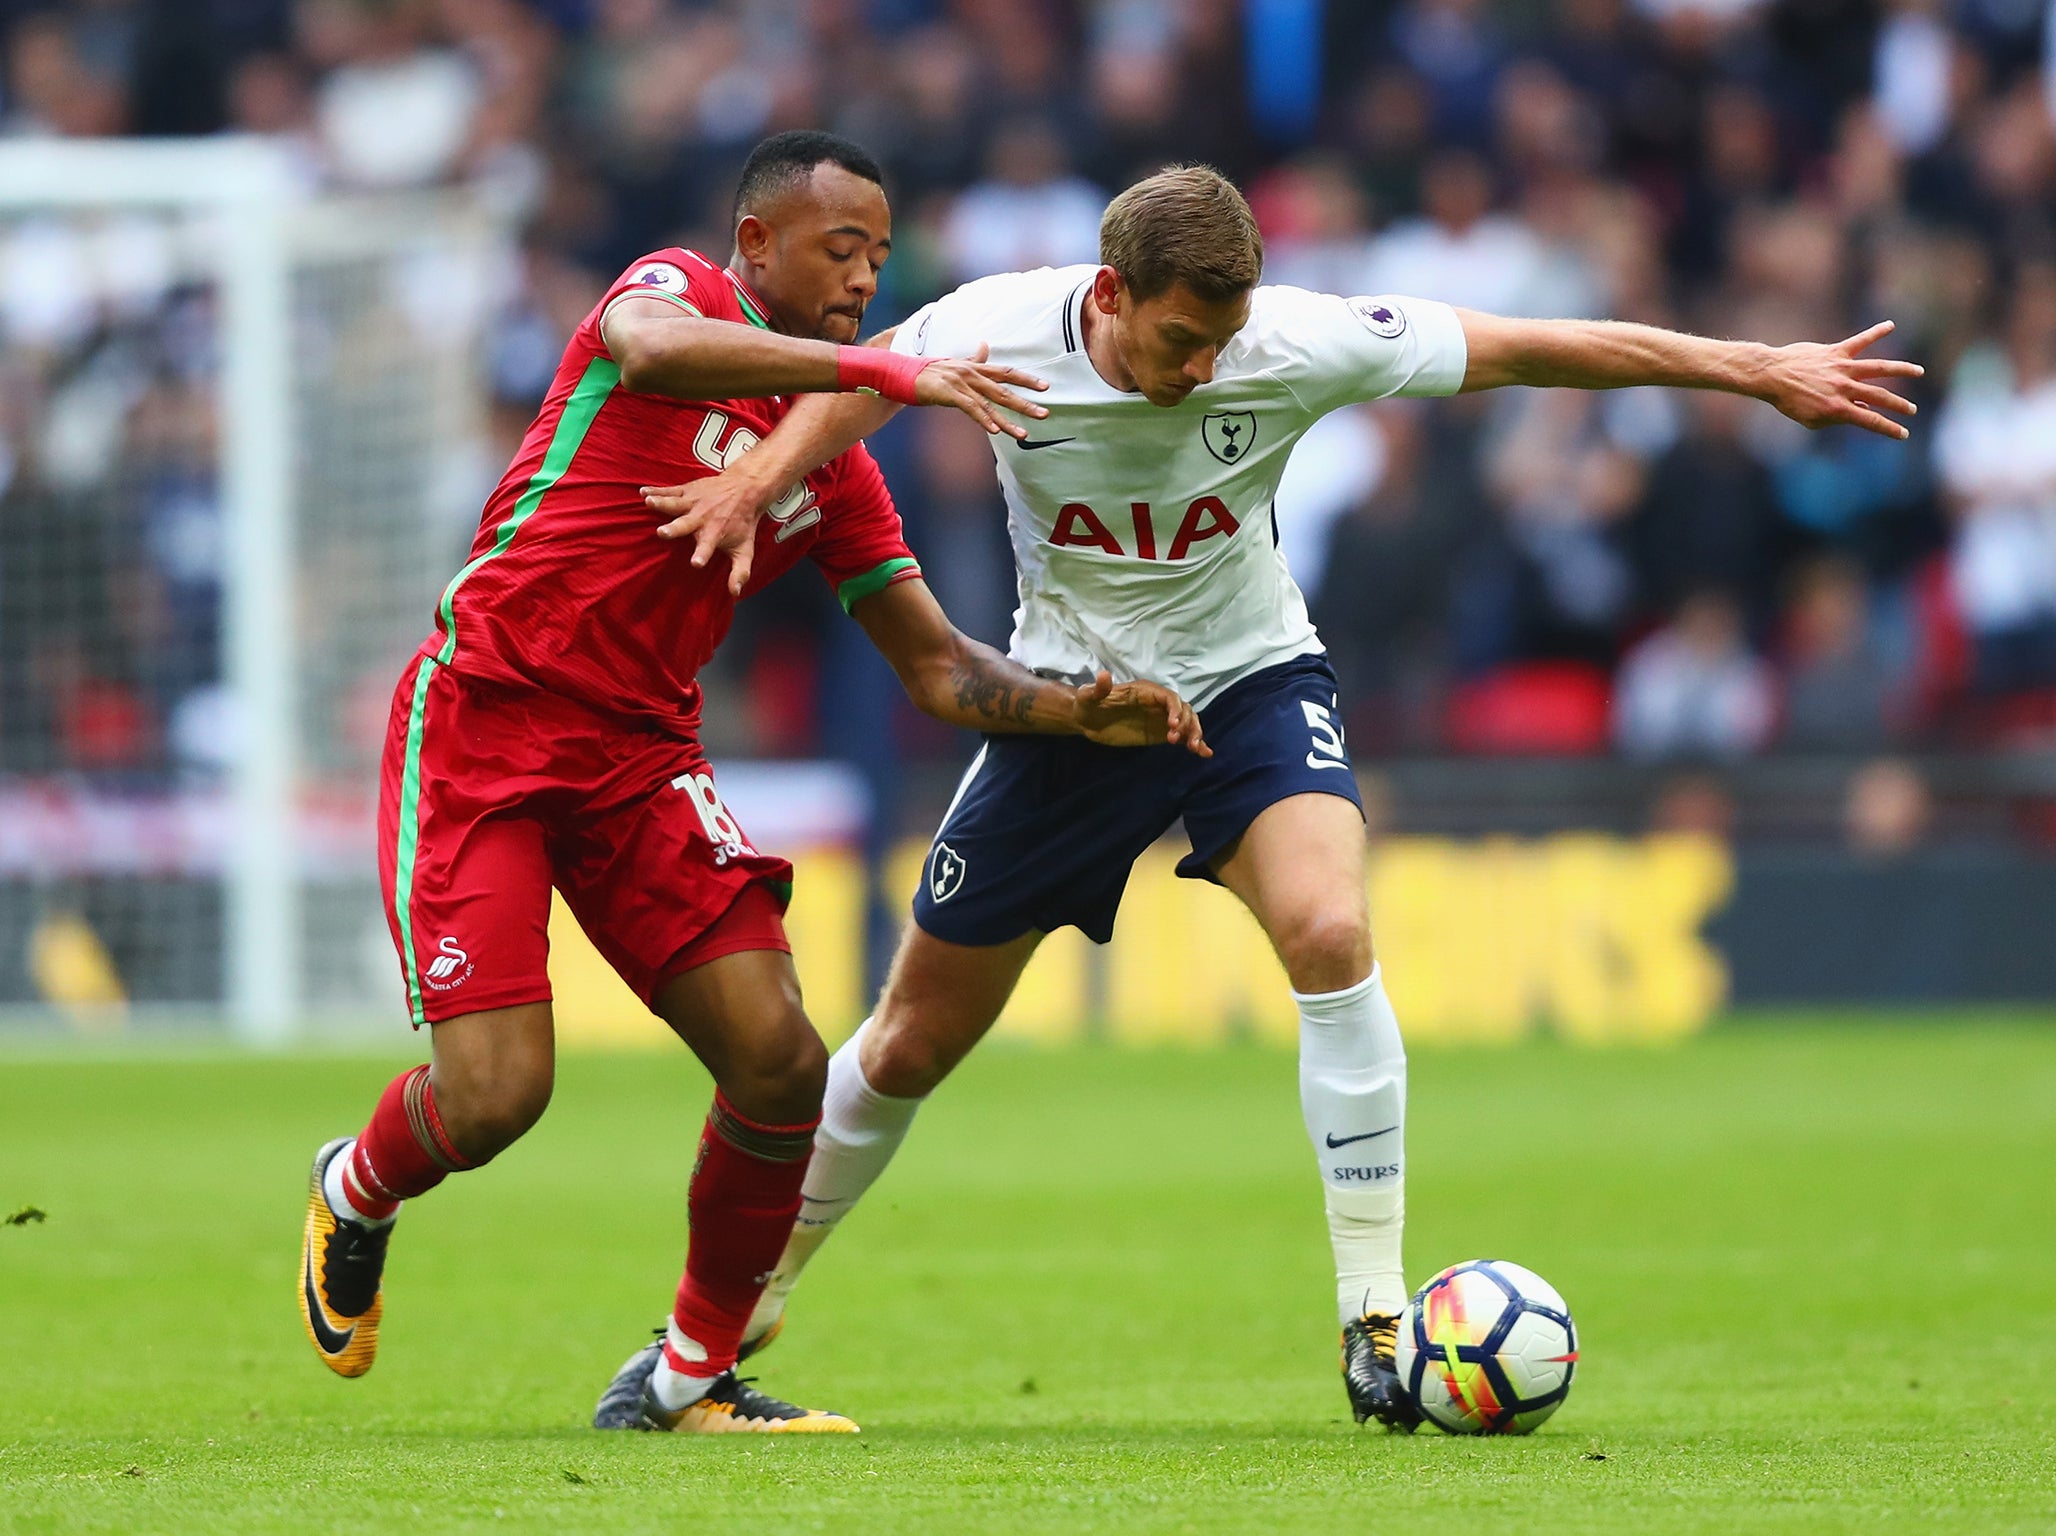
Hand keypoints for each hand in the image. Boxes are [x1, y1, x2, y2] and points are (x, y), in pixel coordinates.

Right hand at [646, 473, 773, 595]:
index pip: (708, 546)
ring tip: (648, 502)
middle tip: (662, 533)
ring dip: (661, 502)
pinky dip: (655, 490)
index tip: (696, 563)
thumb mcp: (745, 549)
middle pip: (686, 524)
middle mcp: (703, 517)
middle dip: (674, 528)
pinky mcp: (687, 490)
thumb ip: (740, 572)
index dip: (702, 554)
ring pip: (674, 503)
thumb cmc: (743, 522)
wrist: (745, 489)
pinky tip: (642, 492)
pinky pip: (669, 490)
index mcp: (715, 533)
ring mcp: (694, 502)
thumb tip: (735, 593)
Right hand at [914, 344, 1049, 437]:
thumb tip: (985, 346)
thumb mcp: (955, 363)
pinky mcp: (949, 394)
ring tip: (1023, 434)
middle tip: (1044, 413)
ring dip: (1008, 421)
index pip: (1006, 372)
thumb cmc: (930, 371)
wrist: (903, 373)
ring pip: (990, 404)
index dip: (1026, 379)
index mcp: (975, 368)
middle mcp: (972, 374)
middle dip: (1025, 403)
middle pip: (1004, 390)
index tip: (1044, 387)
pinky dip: (984, 420)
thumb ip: (973, 358)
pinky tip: (995, 430)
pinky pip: (971, 409)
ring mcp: (961, 383)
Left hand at [1072, 671, 1210, 755]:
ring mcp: (1161, 718)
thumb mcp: (1088, 698)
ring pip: (1187, 722)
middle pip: (1183, 709)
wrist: (1086, 720)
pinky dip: (1195, 743)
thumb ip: (1097, 689)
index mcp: (1144, 692)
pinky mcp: (1160, 732)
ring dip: (1194, 733)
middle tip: (1178, 741)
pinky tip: (1205, 753)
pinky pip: (1182, 736)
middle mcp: (1157, 703)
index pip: (1168, 697)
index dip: (1174, 709)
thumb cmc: (1087, 705)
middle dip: (1186, 724)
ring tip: (1193, 749)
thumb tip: (1104, 675)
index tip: (1172, 725)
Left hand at [1757, 321, 1923, 439]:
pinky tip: (1890, 325)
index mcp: (1838, 409)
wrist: (1771, 375)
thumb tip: (1862, 409)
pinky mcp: (1836, 352)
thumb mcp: (1811, 419)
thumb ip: (1837, 417)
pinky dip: (1875, 332)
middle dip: (1898, 405)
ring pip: (1879, 368)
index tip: (1903, 434)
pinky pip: (1860, 341)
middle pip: (1880, 396)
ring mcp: (1842, 368)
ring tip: (1918, 371)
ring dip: (1901, 369)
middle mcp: (1844, 388)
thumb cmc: (1789, 401)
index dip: (1889, 428)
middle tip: (1912, 410)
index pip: (1870, 421)